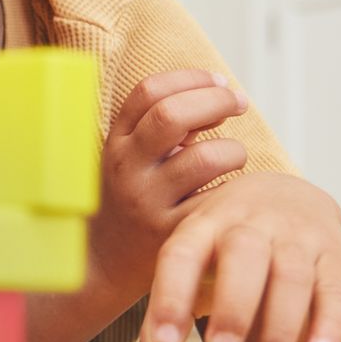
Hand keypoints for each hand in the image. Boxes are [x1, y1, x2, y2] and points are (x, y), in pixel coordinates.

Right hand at [91, 70, 249, 294]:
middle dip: (216, 100)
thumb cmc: (128, 199)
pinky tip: (234, 191)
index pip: (148, 92)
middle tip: (238, 104)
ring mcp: (148, 202)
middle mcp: (127, 169)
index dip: (190, 78)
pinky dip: (236, 189)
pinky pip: (218, 200)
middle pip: (172, 115)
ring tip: (233, 157)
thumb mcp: (127, 158)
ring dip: (233, 150)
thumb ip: (161, 126)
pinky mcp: (172, 233)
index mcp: (115, 143)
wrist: (102, 262)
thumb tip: (217, 93)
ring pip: (205, 158)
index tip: (217, 82)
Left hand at [139, 171, 340, 341]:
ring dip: (279, 327)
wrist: (284, 196)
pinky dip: (330, 324)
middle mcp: (249, 223)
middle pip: (242, 256)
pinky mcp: (335, 254)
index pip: (181, 255)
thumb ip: (165, 322)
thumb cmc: (220, 249)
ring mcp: (296, 236)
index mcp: (201, 226)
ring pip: (292, 276)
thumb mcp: (187, 270)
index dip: (171, 296)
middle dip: (233, 306)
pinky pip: (336, 289)